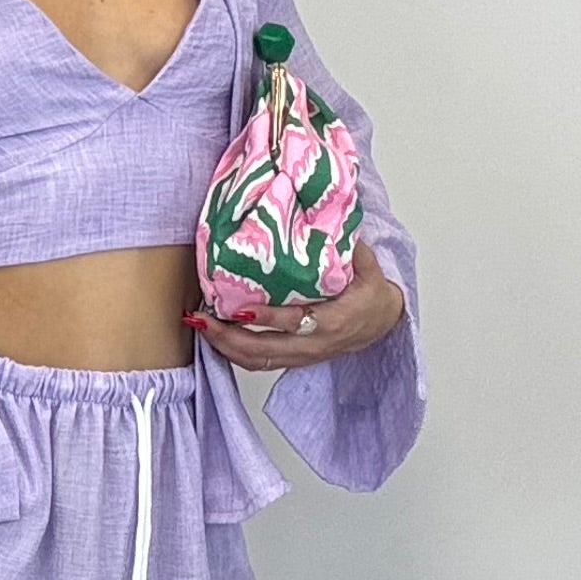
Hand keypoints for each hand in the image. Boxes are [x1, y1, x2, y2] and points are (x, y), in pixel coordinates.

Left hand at [184, 236, 405, 373]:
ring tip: (198, 325)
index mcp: (332, 321)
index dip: (265, 317)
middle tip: (201, 317)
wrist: (382, 324)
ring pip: (257, 360)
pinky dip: (232, 353)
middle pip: (264, 349)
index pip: (293, 322)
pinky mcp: (293, 360)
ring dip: (224, 346)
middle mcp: (313, 344)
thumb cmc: (371, 295)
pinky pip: (259, 363)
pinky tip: (213, 337)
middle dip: (228, 336)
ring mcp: (302, 355)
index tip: (239, 307)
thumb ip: (349, 246)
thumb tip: (329, 216)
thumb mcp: (368, 267)